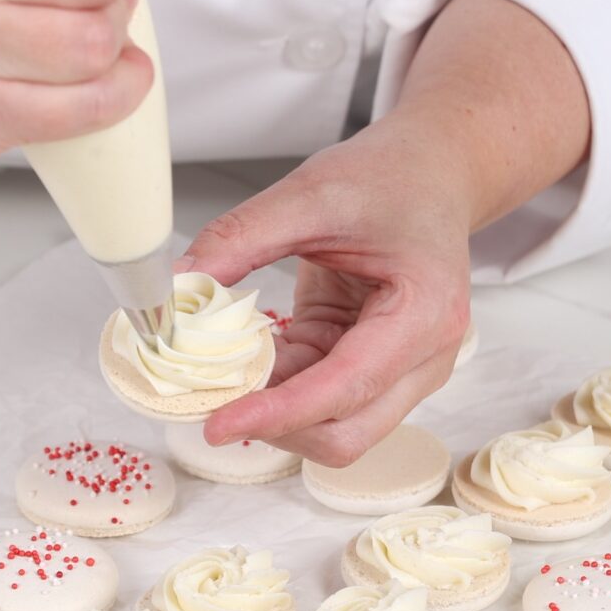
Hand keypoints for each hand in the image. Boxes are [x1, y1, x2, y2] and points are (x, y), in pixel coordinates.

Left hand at [185, 111, 471, 466]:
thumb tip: (180, 283)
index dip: (278, 413)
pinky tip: (247, 362)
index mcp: (423, 314)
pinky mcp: (370, 371)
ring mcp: (400, 373)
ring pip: (332, 430)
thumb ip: (242, 237)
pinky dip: (278, 392)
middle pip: (345, 435)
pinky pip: (318, 401)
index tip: (218, 423)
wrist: (430, 175)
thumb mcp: (313, 194)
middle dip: (276, 427)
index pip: (346, 388)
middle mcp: (422, 359)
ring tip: (226, 376)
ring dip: (274, 413)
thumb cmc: (392, 180)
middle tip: (212, 401)